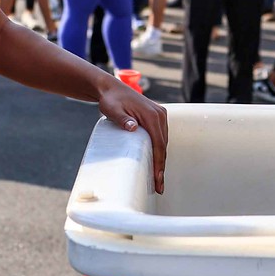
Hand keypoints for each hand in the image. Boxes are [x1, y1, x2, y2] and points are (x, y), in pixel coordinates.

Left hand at [98, 78, 168, 192]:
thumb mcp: (113, 110)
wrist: (111, 88)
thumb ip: (122, 119)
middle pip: (163, 146)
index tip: (158, 179)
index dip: (159, 163)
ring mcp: (160, 115)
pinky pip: (160, 136)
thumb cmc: (111, 100)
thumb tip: (133, 128)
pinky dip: (160, 150)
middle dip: (161, 166)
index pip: (159, 144)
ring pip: (163, 142)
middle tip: (159, 186)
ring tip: (158, 178)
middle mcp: (160, 115)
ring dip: (161, 159)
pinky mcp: (157, 116)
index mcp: (152, 115)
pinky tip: (156, 161)